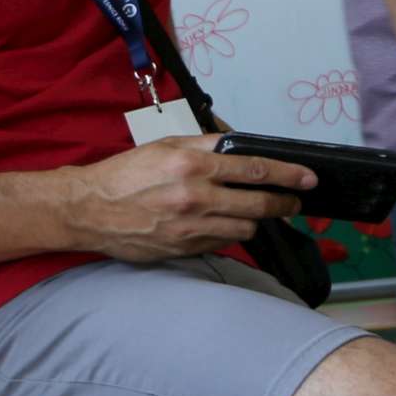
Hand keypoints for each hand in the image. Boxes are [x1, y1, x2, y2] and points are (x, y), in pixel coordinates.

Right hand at [59, 135, 312, 262]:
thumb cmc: (125, 174)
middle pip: (258, 204)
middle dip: (284, 203)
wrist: (87, 209)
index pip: (254, 169)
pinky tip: (222, 224)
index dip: (288, 174)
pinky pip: (222, 243)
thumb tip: (240, 148)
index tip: (308, 178)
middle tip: (294, 202)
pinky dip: (228, 234)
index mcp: (192, 166)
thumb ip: (205, 146)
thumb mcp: (164, 146)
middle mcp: (195, 198)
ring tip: (253, 212)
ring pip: (245, 228)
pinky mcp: (183, 249)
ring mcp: (190, 227)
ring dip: (254, 220)